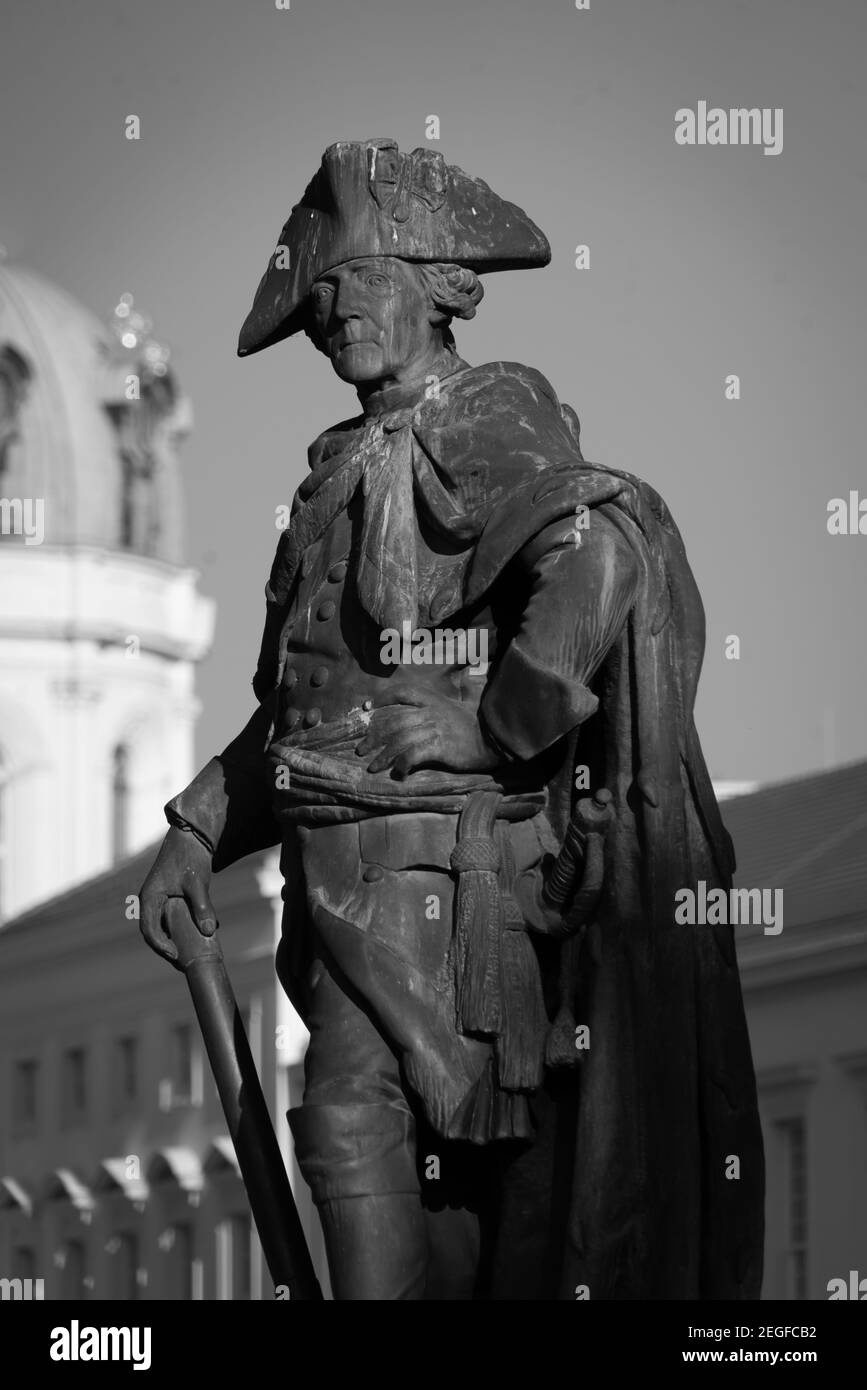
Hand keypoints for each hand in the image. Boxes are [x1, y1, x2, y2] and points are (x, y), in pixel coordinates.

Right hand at [139, 826, 216, 967]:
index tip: (176, 956)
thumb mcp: (197, 882)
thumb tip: (209, 931)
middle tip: (183, 963)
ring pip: (161, 927)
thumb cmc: (191, 857)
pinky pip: (168, 919)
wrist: (191, 837)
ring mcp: (156, 899)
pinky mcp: (166, 898)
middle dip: (167, 948)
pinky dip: (179, 930)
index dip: (161, 946)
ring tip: (188, 956)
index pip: (149, 930)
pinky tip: (196, 937)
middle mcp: (149, 900)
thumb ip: (202, 906)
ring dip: (173, 940)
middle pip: (153, 932)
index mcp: (149, 897)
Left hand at [355, 689, 501, 777]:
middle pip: (393, 721)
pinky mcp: (440, 746)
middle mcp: (430, 711)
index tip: (367, 709)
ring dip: (383, 756)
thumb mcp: (461, 705)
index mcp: (433, 699)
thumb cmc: (479, 724)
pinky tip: (398, 773)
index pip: (401, 692)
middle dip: (373, 736)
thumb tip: (448, 692)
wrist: (496, 739)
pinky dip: (402, 764)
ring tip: (373, 767)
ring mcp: (434, 728)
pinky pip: (413, 754)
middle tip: (361, 750)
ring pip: (399, 740)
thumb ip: (448, 699)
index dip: (382, 698)